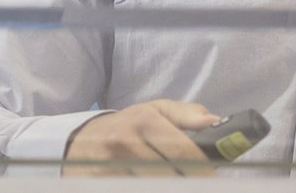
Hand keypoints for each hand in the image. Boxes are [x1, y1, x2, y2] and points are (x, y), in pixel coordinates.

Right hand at [63, 98, 221, 175]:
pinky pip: (127, 190)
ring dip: (166, 188)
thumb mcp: (155, 110)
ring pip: (148, 187)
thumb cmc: (127, 124)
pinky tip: (151, 186)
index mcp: (144, 122)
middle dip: (187, 185)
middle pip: (167, 177)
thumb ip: (187, 115)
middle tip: (198, 186)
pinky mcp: (95, 183)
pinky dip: (142, 188)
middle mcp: (124, 143)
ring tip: (178, 184)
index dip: (203, 171)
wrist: (79, 138)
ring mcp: (107, 167)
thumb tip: (215, 121)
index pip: (183, 153)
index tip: (213, 181)